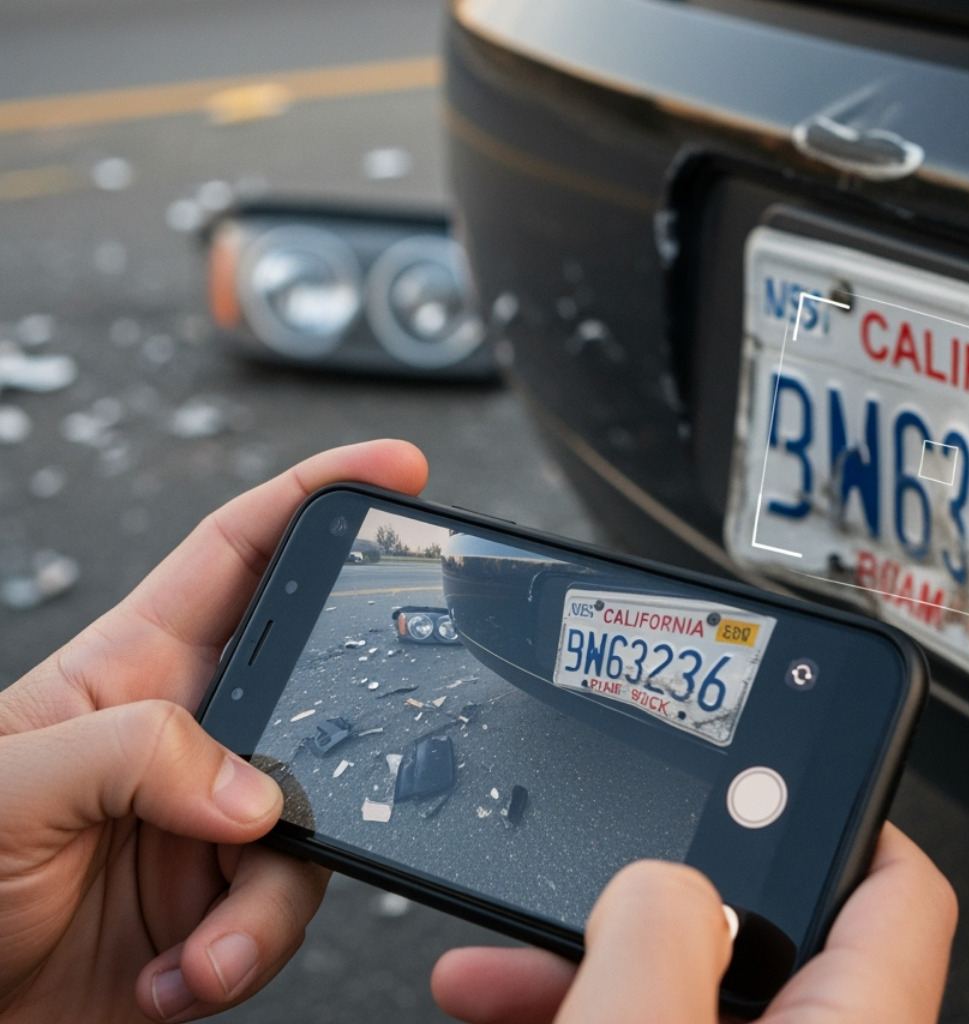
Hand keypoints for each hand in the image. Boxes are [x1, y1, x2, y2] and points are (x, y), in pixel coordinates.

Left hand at [0, 440, 428, 1022]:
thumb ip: (133, 753)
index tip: (394, 470)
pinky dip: (247, 953)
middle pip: (316, 690)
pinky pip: (286, 915)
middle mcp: (186, 741)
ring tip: (206, 941)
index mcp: (130, 671)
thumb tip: (254, 788)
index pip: (240, 554)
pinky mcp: (221, 910)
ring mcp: (210, 825)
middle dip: (351, 721)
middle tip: (347, 756)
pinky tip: (184, 971)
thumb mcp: (9, 784)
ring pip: (317, 824)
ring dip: (270, 897)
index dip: (315, 497)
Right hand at [431, 822, 957, 1023]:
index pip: (897, 883)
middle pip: (762, 929)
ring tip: (497, 959)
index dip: (841, 804)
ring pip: (685, 992)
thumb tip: (656, 880)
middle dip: (651, 890)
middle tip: (585, 862)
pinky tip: (503, 1001)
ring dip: (592, 959)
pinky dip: (586, 1013)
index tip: (775, 761)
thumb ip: (657, 940)